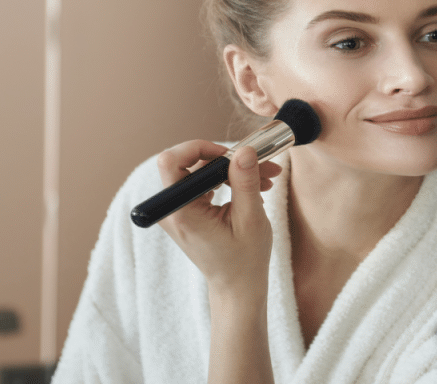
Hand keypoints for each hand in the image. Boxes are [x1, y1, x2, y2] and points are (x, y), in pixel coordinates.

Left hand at [156, 141, 282, 295]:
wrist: (237, 287)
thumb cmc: (244, 261)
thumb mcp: (251, 220)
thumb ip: (245, 182)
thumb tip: (243, 150)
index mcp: (182, 212)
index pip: (171, 162)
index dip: (199, 149)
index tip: (229, 155)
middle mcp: (173, 210)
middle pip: (190, 164)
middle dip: (227, 160)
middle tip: (260, 165)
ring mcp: (178, 211)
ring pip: (200, 172)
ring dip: (233, 170)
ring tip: (265, 178)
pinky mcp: (187, 212)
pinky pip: (203, 184)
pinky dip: (228, 180)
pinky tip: (253, 188)